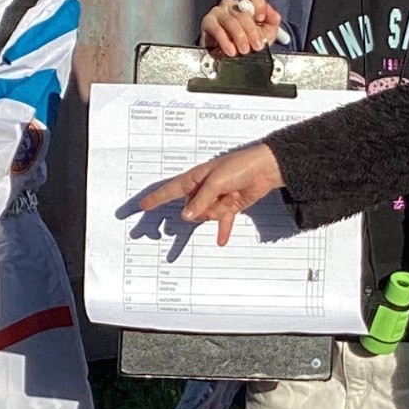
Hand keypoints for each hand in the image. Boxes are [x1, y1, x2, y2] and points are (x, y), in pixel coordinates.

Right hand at [139, 143, 284, 246]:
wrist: (264, 169)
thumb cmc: (239, 166)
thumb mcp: (216, 182)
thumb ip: (201, 200)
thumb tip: (187, 216)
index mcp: (195, 178)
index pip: (171, 190)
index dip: (157, 198)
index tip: (143, 205)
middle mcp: (203, 189)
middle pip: (190, 209)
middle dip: (194, 213)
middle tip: (179, 222)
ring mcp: (216, 198)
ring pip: (208, 216)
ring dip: (218, 212)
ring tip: (230, 198)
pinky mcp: (230, 206)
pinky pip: (223, 222)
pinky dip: (223, 230)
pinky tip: (220, 241)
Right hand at [200, 0, 283, 56]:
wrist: (229, 59)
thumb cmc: (247, 42)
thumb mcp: (265, 33)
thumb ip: (272, 22)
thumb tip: (273, 14)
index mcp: (246, 3)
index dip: (259, 3)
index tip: (261, 18)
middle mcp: (231, 4)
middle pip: (243, 12)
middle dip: (252, 31)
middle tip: (257, 46)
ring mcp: (218, 11)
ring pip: (230, 21)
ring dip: (239, 37)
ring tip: (244, 50)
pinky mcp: (208, 22)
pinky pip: (216, 29)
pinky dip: (225, 42)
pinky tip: (230, 51)